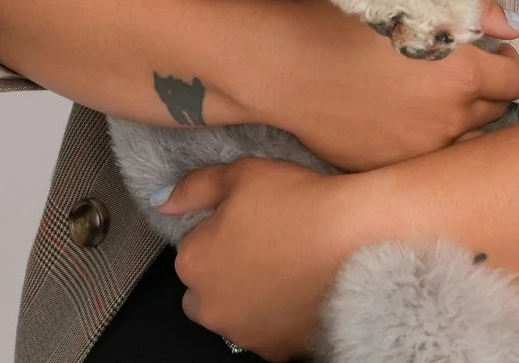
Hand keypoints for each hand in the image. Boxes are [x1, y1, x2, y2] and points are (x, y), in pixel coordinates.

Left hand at [162, 157, 380, 359]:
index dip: (220, 233)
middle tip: (264, 247)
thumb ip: (195, 188)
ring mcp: (243, 333)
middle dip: (225, 274)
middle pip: (205, 292)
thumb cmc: (299, 203)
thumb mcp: (242, 174)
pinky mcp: (276, 350)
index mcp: (193, 262)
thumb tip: (162, 200)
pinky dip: (277, 317)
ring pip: (235, 315)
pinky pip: (267, 333)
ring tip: (287, 267)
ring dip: (249, 298)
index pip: (192, 249)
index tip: (249, 222)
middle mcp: (210, 306)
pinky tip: (300, 290)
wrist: (355, 240)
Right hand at [231, 0, 518, 170]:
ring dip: (458, 122)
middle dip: (484, 92)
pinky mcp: (389, 169)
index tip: (489, 53)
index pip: (516, 81)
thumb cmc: (343, 24)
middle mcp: (447, 121)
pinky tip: (400, 119)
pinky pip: (425, 161)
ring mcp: (417, 153)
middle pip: (494, 114)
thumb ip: (475, 9)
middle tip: (456, 72)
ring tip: (431, 99)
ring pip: (463, 142)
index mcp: (461, 76)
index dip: (505, 63)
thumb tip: (514, 27)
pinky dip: (423, 143)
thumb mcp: (411, 0)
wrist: (282, 66)